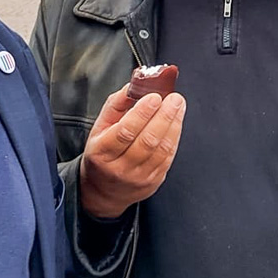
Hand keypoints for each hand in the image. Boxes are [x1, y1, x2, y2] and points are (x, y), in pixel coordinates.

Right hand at [79, 85, 185, 218]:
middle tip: (174, 98)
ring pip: (161, 149)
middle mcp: (120, 168)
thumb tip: (133, 86)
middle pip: (147, 140)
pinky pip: (168, 158)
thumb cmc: (102, 154)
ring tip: (178, 106)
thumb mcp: (99, 128)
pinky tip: (177, 123)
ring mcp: (138, 177)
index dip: (142, 113)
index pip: (125, 131)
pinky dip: (175, 137)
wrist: (103, 191)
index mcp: (102, 152)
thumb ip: (115, 105)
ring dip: (173, 124)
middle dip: (164, 116)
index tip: (155, 96)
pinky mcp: (153, 182)